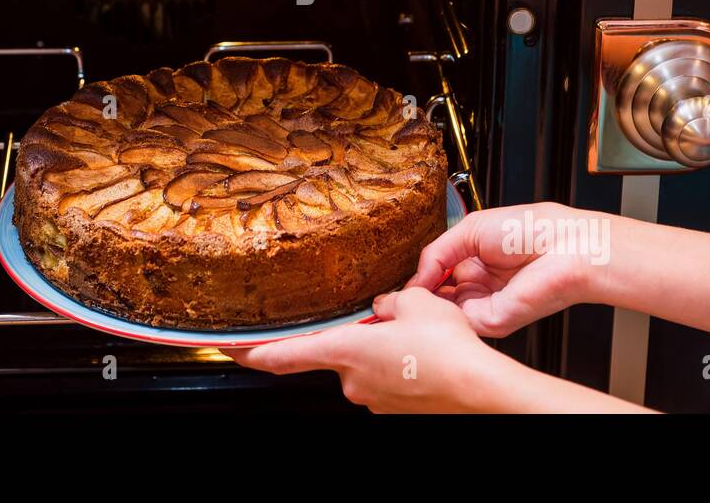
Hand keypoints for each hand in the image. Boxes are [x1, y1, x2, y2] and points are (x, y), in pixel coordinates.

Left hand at [229, 287, 508, 412]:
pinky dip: (401, 364)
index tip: (229, 347)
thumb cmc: (446, 351)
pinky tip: (424, 352)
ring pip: (367, 365)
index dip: (251, 351)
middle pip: (337, 352)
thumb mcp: (413, 302)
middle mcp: (353, 381)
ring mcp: (374, 399)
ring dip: (382, 349)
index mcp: (345, 350)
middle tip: (386, 320)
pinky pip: (390, 377)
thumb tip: (383, 305)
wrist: (481, 390)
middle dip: (354, 335)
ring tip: (416, 336)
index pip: (282, 354)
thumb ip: (387, 301)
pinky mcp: (397, 407)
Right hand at [408, 203, 610, 337]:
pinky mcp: (493, 321)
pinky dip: (443, 311)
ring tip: (415, 293)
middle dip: (418, 295)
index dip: (417, 278)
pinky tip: (435, 298)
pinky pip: (459, 321)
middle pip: (435, 298)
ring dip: (427, 304)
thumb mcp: (469, 230)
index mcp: (472, 262)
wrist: (564, 245)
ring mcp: (484, 306)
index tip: (400, 283)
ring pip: (443, 313)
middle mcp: (477, 287)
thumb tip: (415, 277)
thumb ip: (435, 253)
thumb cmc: (529, 229)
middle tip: (399, 293)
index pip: (434, 277)